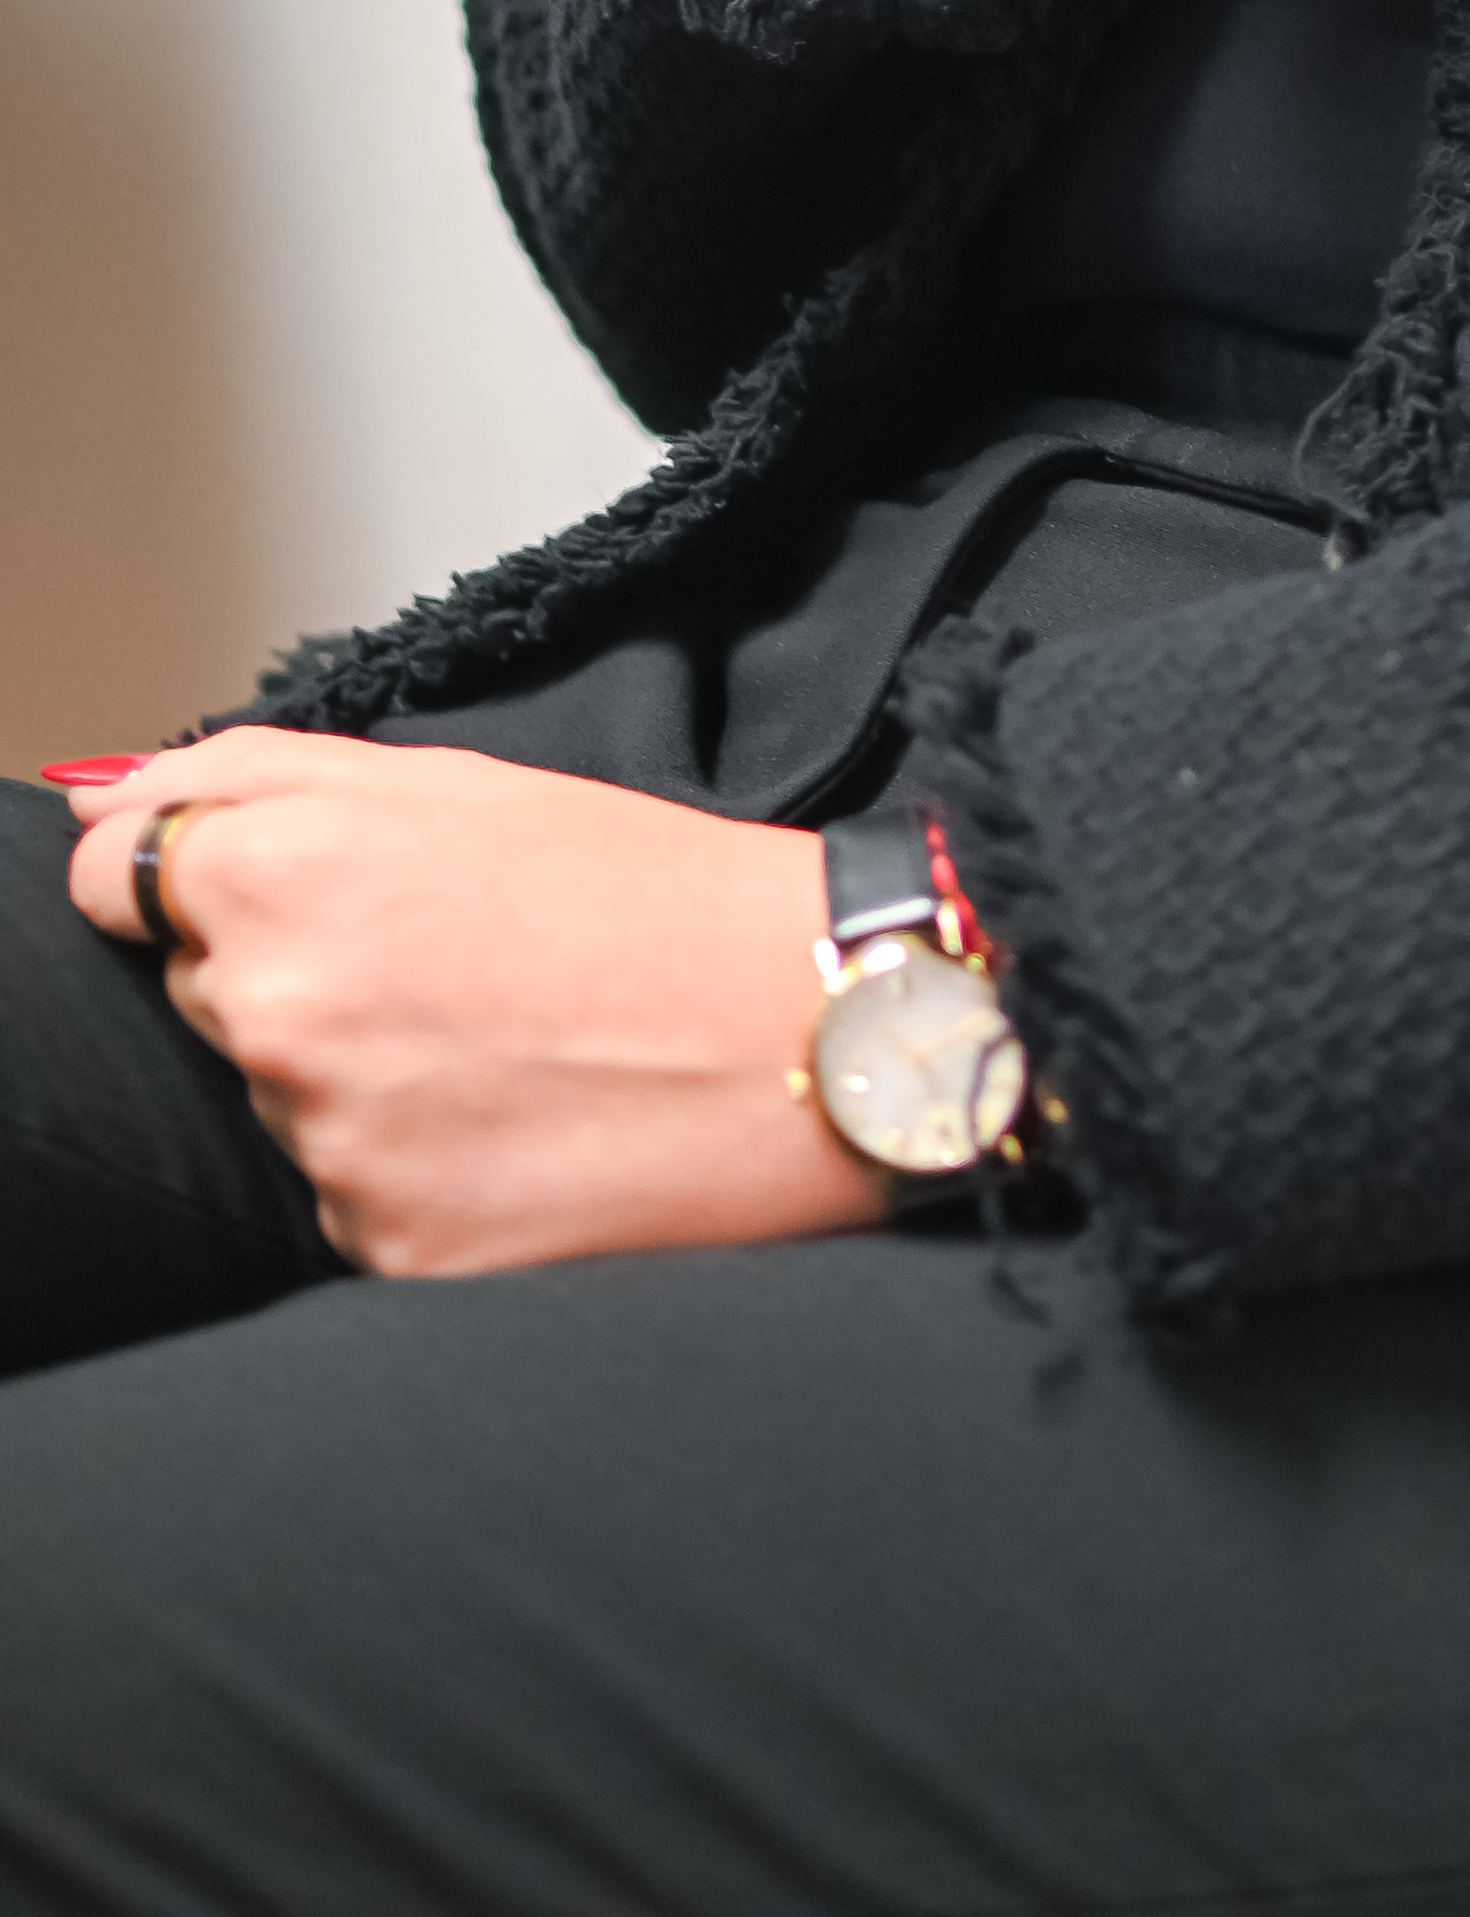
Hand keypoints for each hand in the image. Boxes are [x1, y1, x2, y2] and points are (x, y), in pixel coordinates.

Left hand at [65, 735, 883, 1279]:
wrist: (810, 1030)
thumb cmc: (657, 892)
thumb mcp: (463, 778)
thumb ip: (260, 775)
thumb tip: (107, 808)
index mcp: (288, 869)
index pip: (111, 879)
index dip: (182, 876)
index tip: (257, 889)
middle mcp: (283, 1008)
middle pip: (209, 989)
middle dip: (299, 970)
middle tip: (455, 961)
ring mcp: (326, 1138)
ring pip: (282, 1097)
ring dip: (363, 1075)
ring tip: (512, 1044)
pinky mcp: (381, 1245)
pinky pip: (352, 1198)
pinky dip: (417, 1169)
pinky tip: (521, 1129)